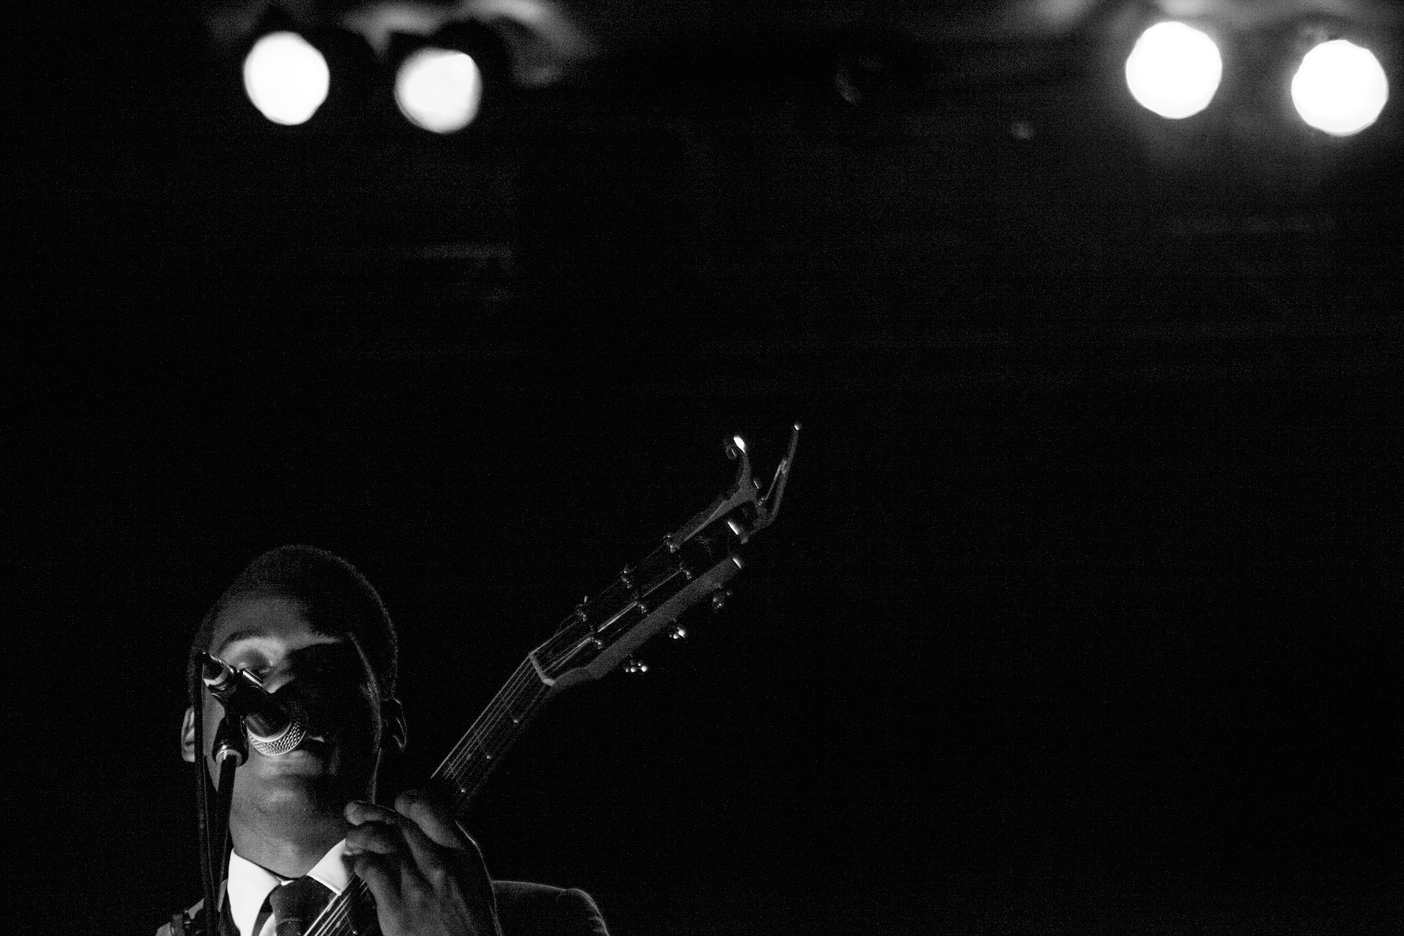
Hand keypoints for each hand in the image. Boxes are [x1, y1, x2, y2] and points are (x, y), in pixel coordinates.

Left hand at [344, 790, 501, 935]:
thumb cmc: (472, 922)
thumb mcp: (475, 877)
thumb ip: (452, 849)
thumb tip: (424, 825)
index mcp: (464, 854)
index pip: (432, 811)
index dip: (409, 801)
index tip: (398, 803)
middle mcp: (441, 866)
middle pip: (400, 825)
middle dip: (372, 813)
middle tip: (355, 810)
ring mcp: (417, 887)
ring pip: (382, 843)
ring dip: (361, 834)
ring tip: (352, 837)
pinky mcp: (396, 910)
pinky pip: (372, 872)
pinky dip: (360, 862)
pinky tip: (358, 863)